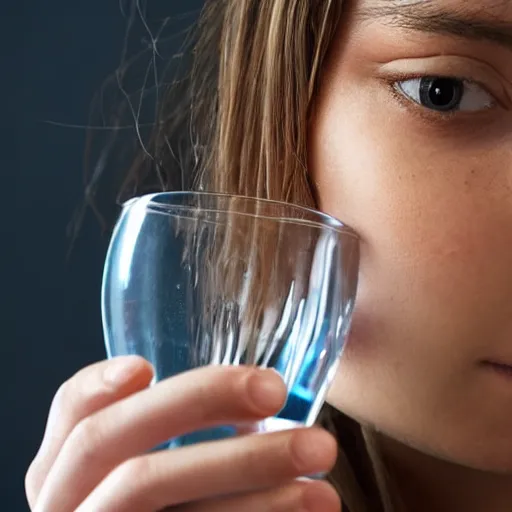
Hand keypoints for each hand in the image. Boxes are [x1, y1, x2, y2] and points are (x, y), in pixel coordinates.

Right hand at [26, 358, 340, 510]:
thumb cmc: (181, 503)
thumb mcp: (163, 462)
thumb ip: (175, 429)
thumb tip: (258, 386)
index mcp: (66, 469)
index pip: (69, 413)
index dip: (96, 384)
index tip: (145, 364)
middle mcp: (66, 504)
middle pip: (106, 439)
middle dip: (196, 400)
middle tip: (275, 388)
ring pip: (145, 484)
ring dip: (244, 463)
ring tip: (319, 450)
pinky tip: (311, 504)